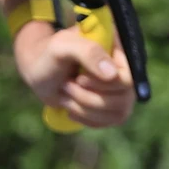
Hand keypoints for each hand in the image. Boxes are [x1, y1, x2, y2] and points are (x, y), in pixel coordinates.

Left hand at [13, 22, 135, 128]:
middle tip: (67, 85)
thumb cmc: (50, 54)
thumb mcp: (63, 47)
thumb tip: (113, 74)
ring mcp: (120, 88)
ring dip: (86, 108)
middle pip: (124, 98)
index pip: (128, 77)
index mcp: (118, 48)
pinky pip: (111, 121)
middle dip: (89, 97)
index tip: (80, 79)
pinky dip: (87, 118)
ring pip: (118, 112)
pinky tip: (72, 107)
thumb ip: (88, 53)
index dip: (105, 85)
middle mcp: (124, 68)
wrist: (39, 70)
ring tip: (67, 95)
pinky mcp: (112, 104)